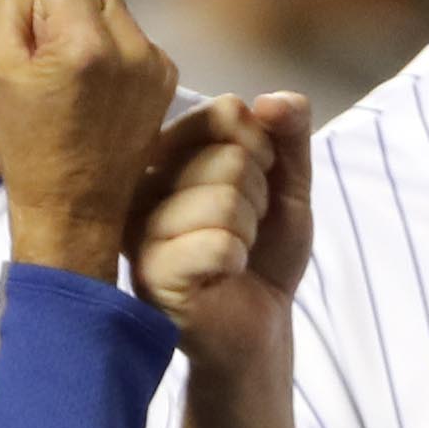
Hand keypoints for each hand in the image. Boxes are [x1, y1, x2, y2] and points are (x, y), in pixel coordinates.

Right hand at [0, 0, 177, 277]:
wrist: (74, 208)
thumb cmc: (25, 143)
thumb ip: (12, 10)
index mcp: (83, 42)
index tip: (35, 40)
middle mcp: (129, 45)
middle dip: (69, 0)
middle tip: (52, 51)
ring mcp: (154, 62)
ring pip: (117, 3)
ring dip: (92, 24)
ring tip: (75, 75)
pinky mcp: (166, 77)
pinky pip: (133, 36)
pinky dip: (113, 50)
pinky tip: (98, 92)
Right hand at [131, 93, 311, 366]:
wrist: (259, 327)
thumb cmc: (262, 252)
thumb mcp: (288, 183)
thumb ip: (289, 134)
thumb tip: (272, 100)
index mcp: (166, 154)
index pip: (222, 113)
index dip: (261, 148)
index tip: (255, 183)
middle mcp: (142, 185)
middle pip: (228, 157)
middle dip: (258, 199)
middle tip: (242, 231)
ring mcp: (140, 229)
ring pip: (224, 199)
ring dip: (248, 232)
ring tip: (231, 254)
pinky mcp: (150, 274)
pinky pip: (218, 244)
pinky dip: (237, 260)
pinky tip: (221, 276)